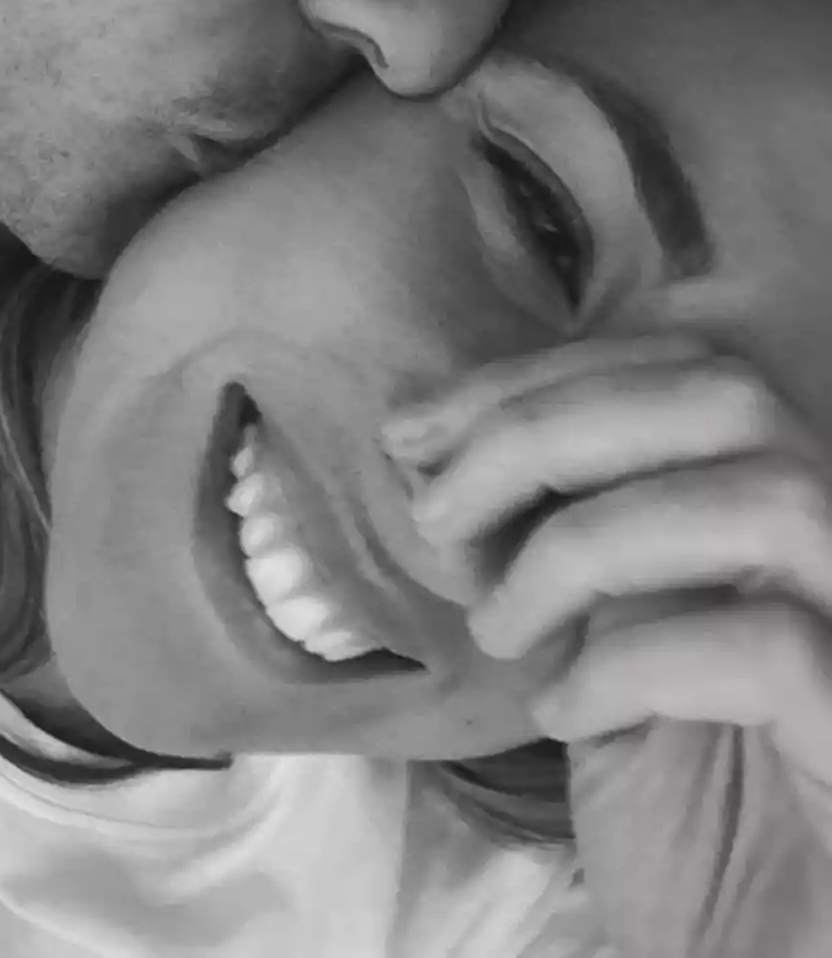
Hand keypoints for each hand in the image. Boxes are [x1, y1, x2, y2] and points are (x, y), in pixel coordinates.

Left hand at [385, 335, 831, 957]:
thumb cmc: (685, 821)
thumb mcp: (597, 647)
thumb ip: (560, 540)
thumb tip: (438, 445)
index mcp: (777, 514)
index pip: (680, 371)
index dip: (537, 378)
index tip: (417, 430)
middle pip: (728, 399)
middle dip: (548, 429)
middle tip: (438, 513)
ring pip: (767, 498)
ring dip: (587, 542)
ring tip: (500, 628)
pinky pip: (771, 646)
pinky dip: (636, 659)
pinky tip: (568, 713)